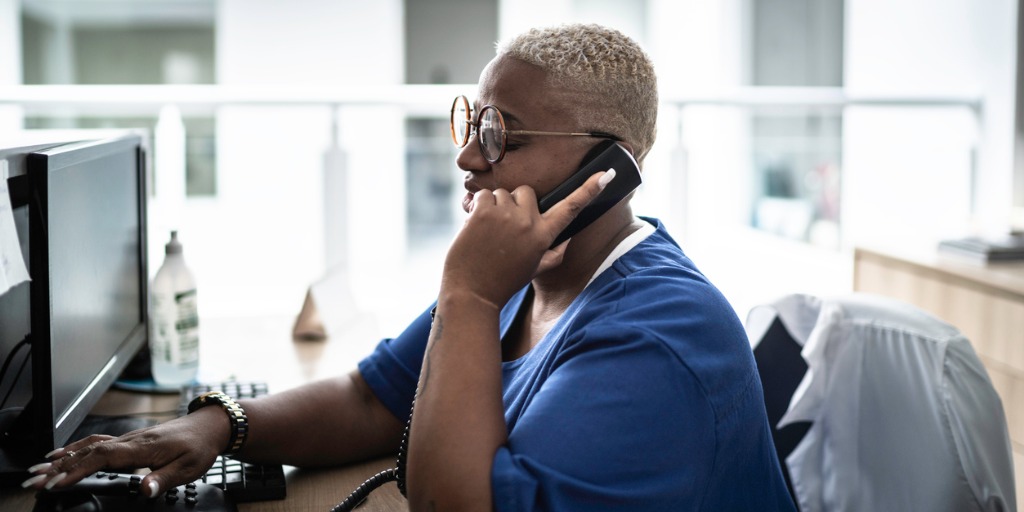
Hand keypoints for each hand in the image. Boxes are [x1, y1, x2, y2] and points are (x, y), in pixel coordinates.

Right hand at [21, 406, 228, 497]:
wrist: (209, 426)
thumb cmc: (199, 447)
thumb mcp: (189, 468)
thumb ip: (164, 479)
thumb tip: (145, 490)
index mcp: (143, 448)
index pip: (103, 458)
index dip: (79, 469)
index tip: (58, 482)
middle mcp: (131, 441)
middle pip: (87, 451)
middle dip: (59, 467)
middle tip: (34, 481)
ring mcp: (128, 439)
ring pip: (88, 446)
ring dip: (62, 458)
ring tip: (38, 470)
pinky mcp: (129, 441)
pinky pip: (96, 443)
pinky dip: (75, 449)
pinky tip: (62, 455)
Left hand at [441, 170, 612, 309]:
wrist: (472, 293)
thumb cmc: (504, 281)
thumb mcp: (535, 269)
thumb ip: (555, 253)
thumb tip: (568, 237)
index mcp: (544, 236)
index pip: (571, 208)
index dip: (589, 190)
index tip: (606, 174)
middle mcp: (529, 223)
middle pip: (527, 192)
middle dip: (516, 203)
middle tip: (505, 227)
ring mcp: (506, 215)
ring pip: (502, 193)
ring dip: (494, 206)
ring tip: (487, 232)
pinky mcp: (484, 211)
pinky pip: (483, 195)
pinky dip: (476, 207)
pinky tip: (475, 227)